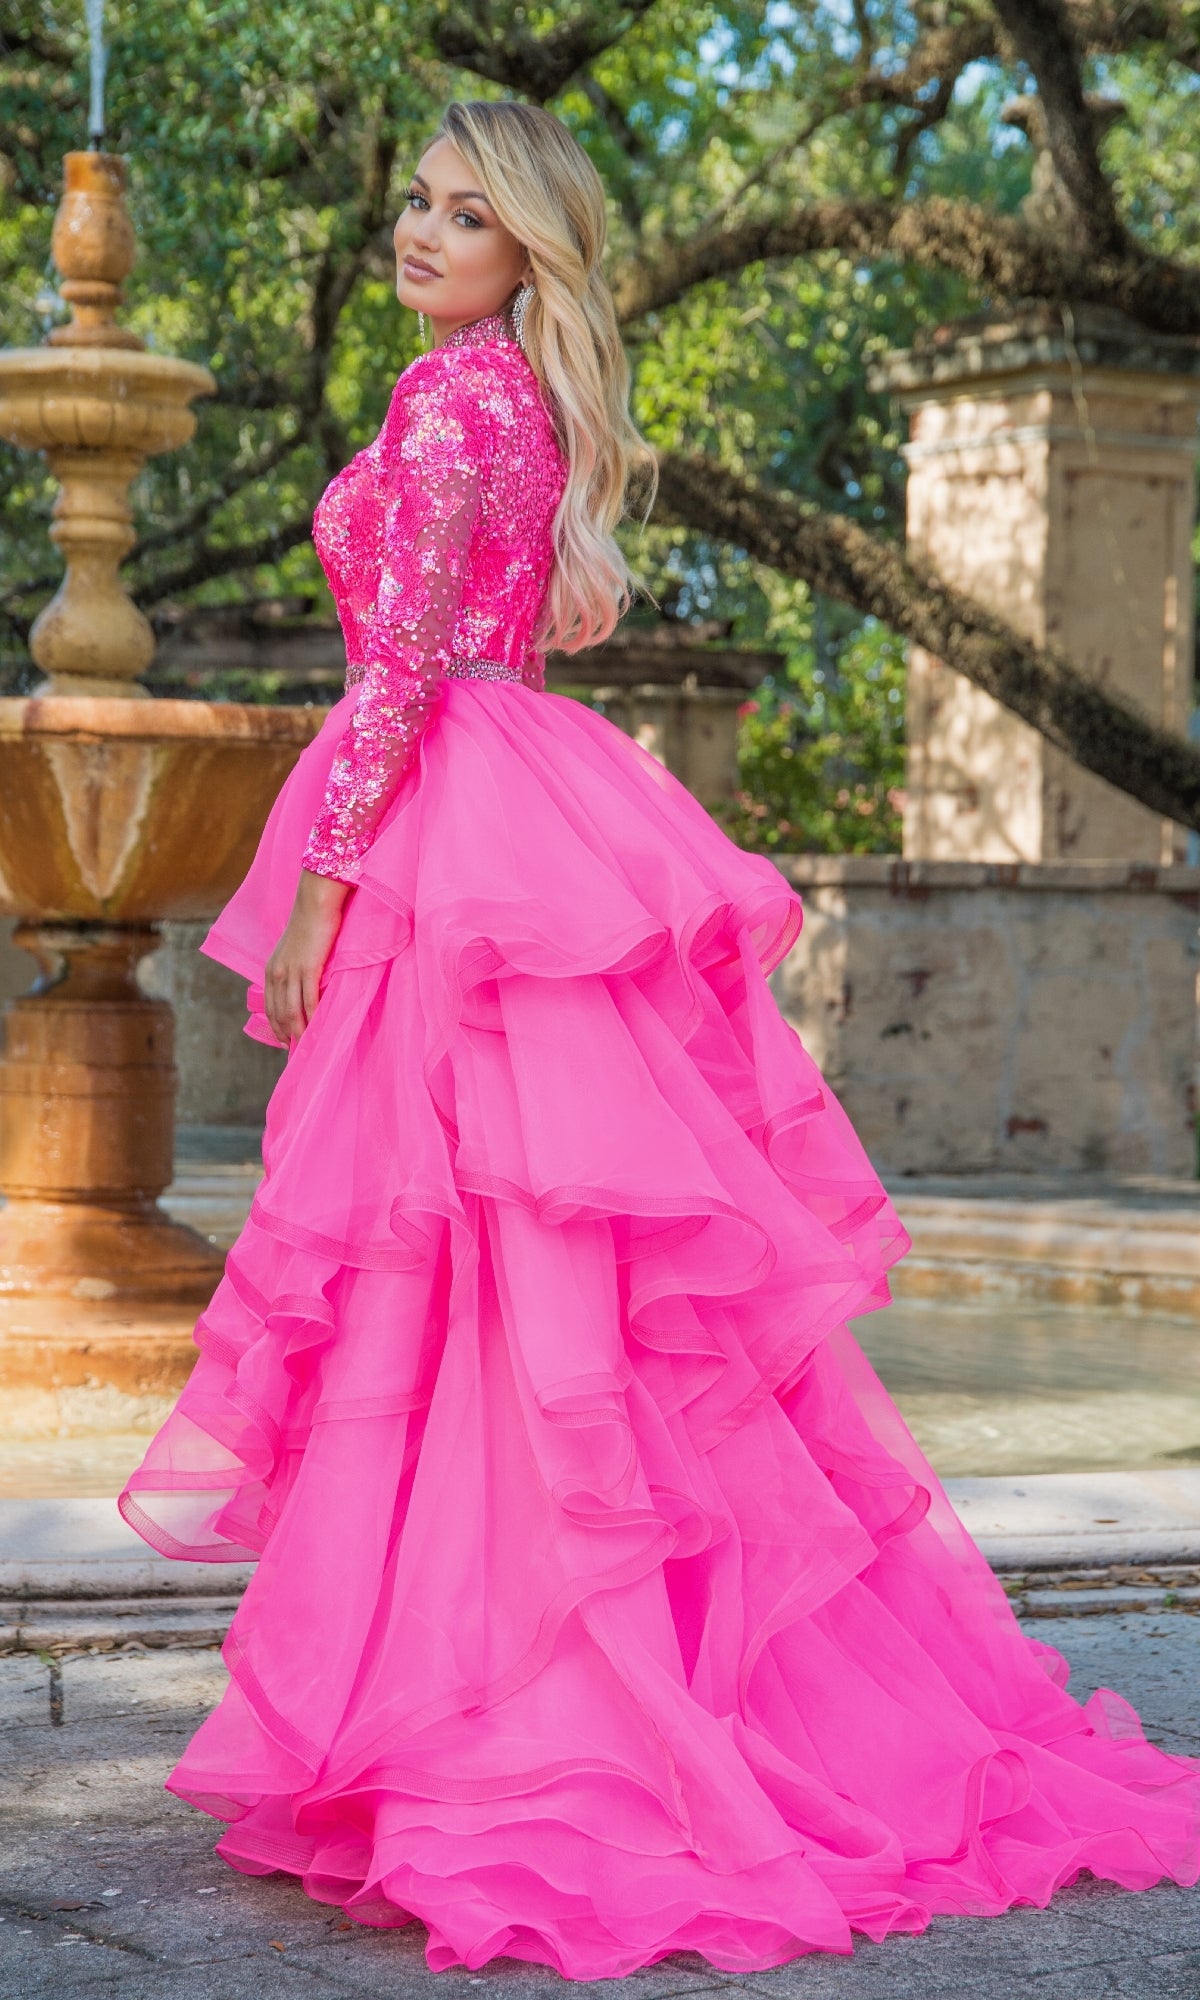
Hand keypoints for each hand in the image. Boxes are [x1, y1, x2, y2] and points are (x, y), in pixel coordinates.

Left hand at [264, 869, 350, 1045]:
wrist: (316, 904)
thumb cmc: (311, 926)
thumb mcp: (296, 952)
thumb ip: (295, 971)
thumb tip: (302, 992)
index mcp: (271, 970)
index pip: (271, 1008)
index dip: (277, 1028)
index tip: (286, 1044)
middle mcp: (276, 973)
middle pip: (279, 1014)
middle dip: (287, 1035)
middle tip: (297, 1053)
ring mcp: (291, 970)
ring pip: (292, 1010)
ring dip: (299, 1031)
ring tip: (307, 1047)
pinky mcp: (309, 967)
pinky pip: (309, 998)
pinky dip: (313, 1016)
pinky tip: (318, 1027)